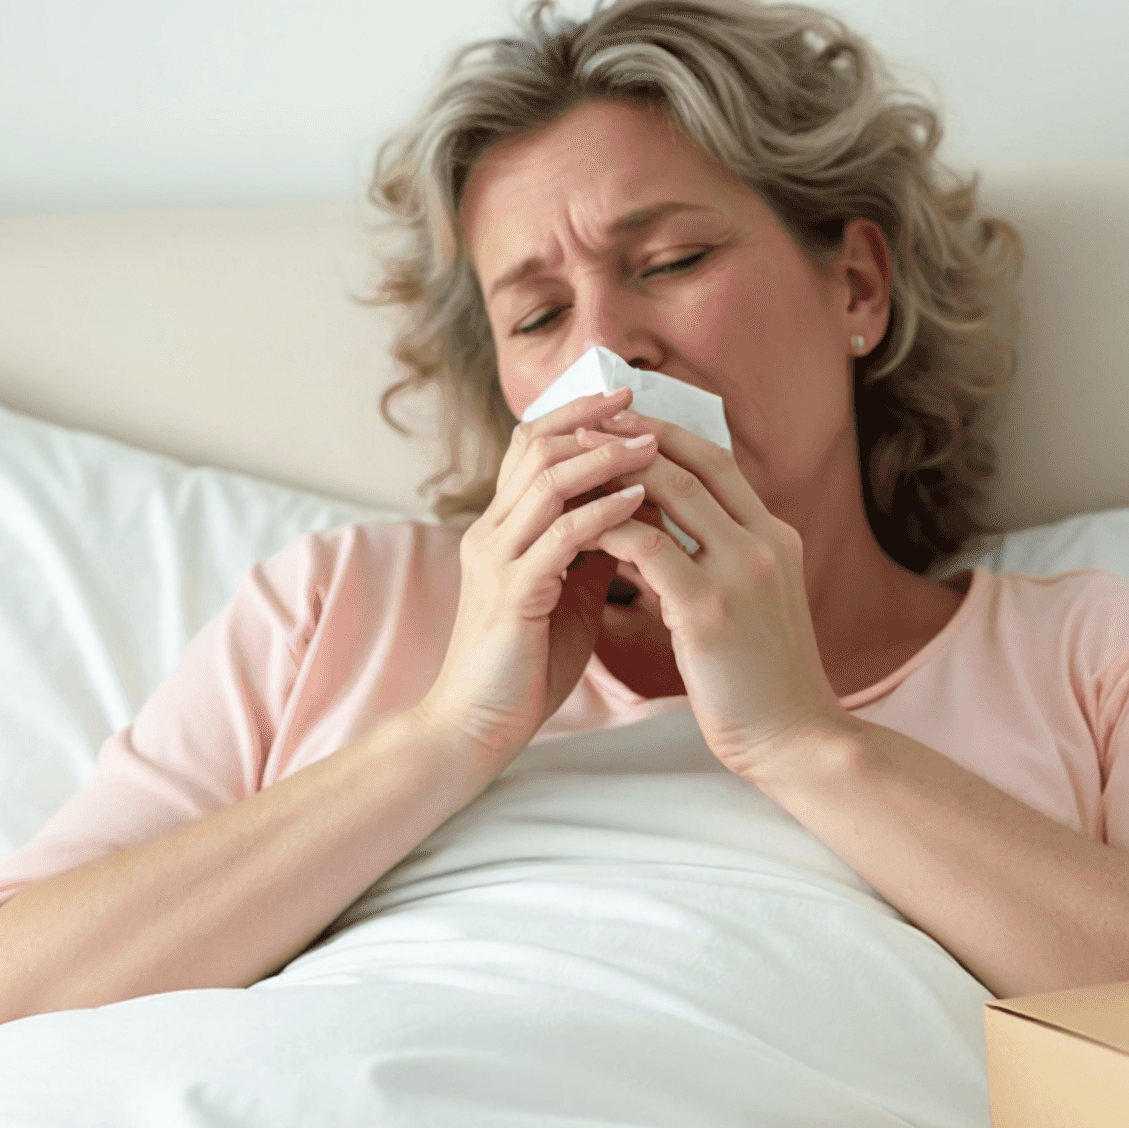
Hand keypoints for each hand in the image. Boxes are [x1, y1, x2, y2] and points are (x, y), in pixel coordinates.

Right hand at [414, 390, 659, 766]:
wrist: (477, 728)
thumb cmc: (525, 666)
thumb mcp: (568, 594)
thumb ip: (594, 549)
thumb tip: (642, 506)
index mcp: (501, 529)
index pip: (530, 447)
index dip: (577, 416)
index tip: (628, 400)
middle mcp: (491, 532)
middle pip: (535, 445)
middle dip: (592, 420)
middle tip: (643, 405)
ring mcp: (497, 559)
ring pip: (546, 481)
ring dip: (604, 456)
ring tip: (651, 445)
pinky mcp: (511, 593)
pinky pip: (561, 536)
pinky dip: (603, 511)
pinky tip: (638, 500)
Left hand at [582, 412, 852, 779]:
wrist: (795, 738)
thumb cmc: (763, 681)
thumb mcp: (752, 604)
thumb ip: (719, 563)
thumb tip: (661, 536)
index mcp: (776, 538)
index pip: (720, 463)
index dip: (669, 434)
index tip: (624, 421)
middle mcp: (765, 543)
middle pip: (696, 463)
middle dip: (636, 437)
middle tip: (587, 423)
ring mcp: (741, 573)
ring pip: (673, 493)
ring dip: (618, 470)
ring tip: (572, 462)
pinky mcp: (709, 611)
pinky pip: (651, 548)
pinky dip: (613, 528)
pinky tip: (579, 526)